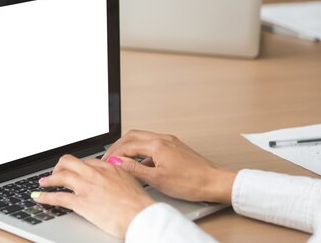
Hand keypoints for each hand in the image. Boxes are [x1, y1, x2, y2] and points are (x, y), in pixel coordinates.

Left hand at [31, 155, 154, 238]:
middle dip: (59, 167)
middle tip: (55, 173)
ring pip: (61, 176)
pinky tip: (39, 197)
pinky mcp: (82, 203)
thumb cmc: (140, 203)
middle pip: (69, 162)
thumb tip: (113, 178)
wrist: (142, 216)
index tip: (72, 171)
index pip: (86, 161)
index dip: (76, 167)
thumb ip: (118, 176)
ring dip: (49, 179)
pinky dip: (45, 197)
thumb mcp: (130, 181)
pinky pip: (58, 197)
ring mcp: (87, 187)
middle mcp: (95, 174)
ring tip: (43, 182)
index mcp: (108, 167)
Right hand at [102, 130, 236, 203]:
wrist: (214, 182)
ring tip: (120, 158)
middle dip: (118, 146)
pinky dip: (141, 151)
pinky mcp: (174, 147)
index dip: (114, 154)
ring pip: (142, 138)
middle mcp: (163, 139)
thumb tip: (119, 162)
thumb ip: (135, 169)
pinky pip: (152, 144)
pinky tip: (140, 164)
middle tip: (108, 157)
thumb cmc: (192, 182)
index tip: (106, 162)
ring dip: (129, 147)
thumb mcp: (157, 179)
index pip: (127, 145)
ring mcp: (169, 141)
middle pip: (132, 136)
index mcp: (157, 144)